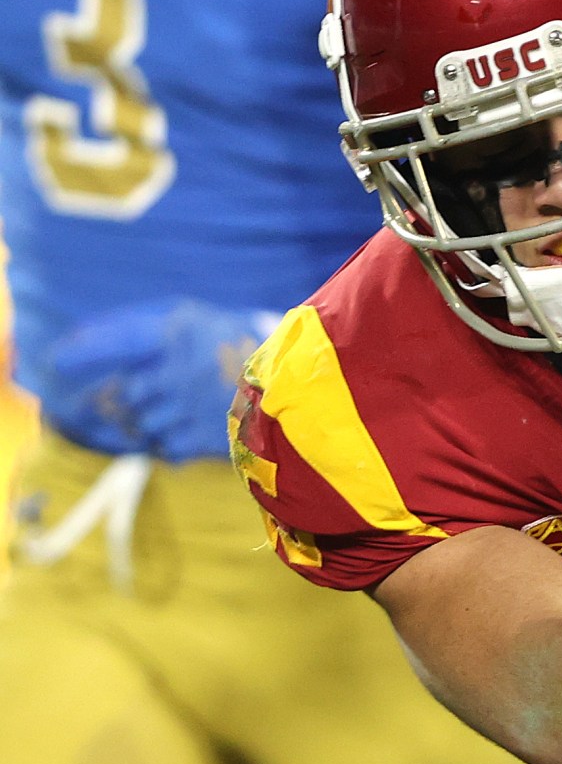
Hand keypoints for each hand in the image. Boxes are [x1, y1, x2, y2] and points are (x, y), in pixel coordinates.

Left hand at [47, 299, 273, 460]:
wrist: (301, 383)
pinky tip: (185, 428)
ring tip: (170, 411)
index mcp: (180, 332)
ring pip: (138, 423)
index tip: (59, 361)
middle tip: (136, 394)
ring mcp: (193, 408)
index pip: (115, 342)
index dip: (82, 353)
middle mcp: (181, 371)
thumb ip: (138, 326)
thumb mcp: (190, 316)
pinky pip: (162, 447)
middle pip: (122, 392)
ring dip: (145, 421)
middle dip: (121, 397)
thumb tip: (78, 340)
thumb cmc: (236, 343)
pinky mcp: (207, 439)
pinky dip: (165, 441)